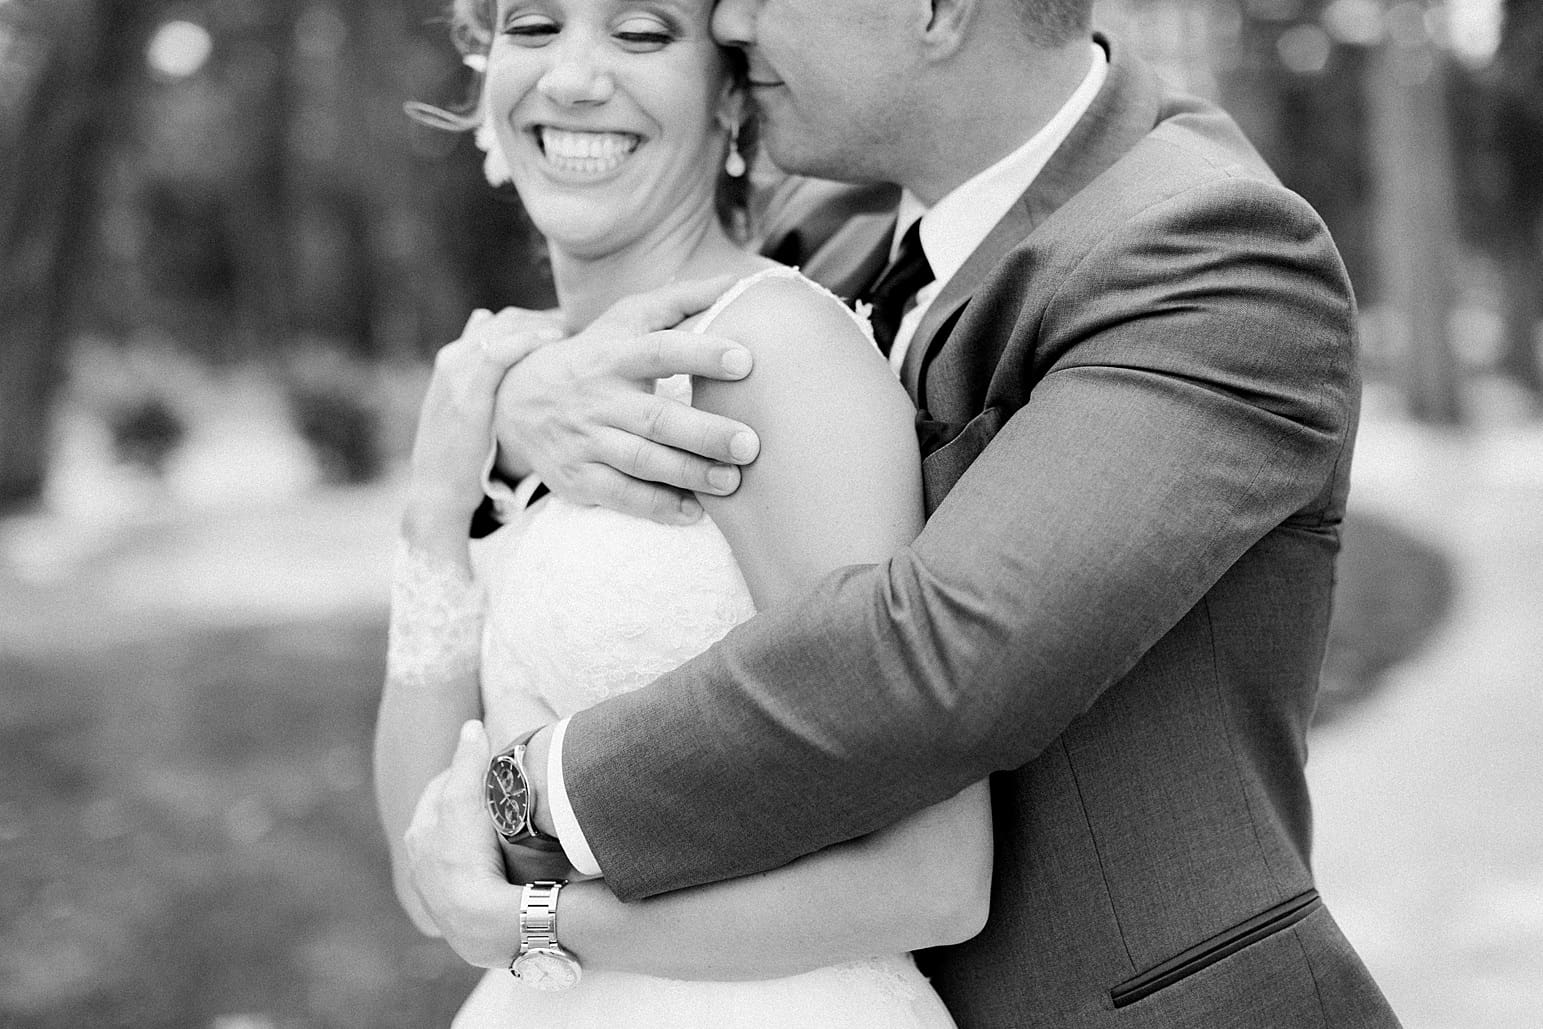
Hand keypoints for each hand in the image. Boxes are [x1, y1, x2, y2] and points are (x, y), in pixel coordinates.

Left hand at [404, 720, 524, 968]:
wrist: (478, 922)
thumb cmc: (465, 858)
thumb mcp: (464, 801)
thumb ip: (467, 762)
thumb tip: (472, 725)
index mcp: (419, 833)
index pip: (441, 788)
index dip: (464, 771)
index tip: (488, 764)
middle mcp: (421, 862)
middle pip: (447, 821)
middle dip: (469, 806)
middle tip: (501, 794)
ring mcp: (439, 890)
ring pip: (457, 852)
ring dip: (476, 839)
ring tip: (507, 829)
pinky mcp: (458, 912)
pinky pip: (470, 880)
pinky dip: (483, 868)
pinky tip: (503, 868)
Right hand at [406, 310, 561, 534]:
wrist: (437, 490)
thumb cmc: (460, 455)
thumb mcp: (467, 410)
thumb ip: (481, 382)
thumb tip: (500, 354)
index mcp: (452, 359)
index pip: (500, 321)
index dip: (536, 320)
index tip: (567, 329)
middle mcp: (452, 359)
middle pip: (506, 320)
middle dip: (545, 318)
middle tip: (578, 327)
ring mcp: (457, 374)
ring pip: (504, 329)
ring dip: (543, 325)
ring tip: (573, 332)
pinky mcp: (466, 393)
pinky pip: (498, 353)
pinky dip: (527, 340)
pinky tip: (553, 341)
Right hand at [492, 276, 762, 524]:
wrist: (516, 402)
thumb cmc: (593, 355)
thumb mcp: (623, 320)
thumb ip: (678, 302)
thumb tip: (733, 282)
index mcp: (614, 355)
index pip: (660, 350)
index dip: (701, 353)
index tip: (745, 361)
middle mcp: (599, 399)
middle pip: (656, 418)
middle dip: (705, 433)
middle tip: (750, 444)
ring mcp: (586, 441)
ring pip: (641, 460)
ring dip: (689, 473)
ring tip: (732, 482)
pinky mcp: (578, 478)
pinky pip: (620, 495)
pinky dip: (656, 506)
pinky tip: (693, 512)